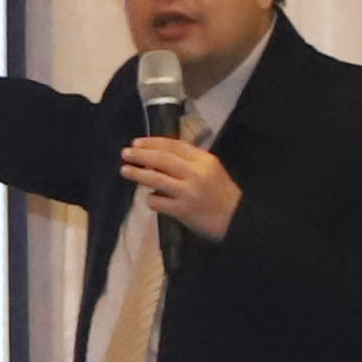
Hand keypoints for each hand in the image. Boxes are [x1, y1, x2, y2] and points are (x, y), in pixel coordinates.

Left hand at [125, 135, 241, 237]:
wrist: (237, 219)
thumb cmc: (222, 193)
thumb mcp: (211, 169)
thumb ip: (190, 161)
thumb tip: (158, 154)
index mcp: (204, 160)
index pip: (174, 145)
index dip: (153, 142)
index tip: (137, 142)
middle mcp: (195, 173)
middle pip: (162, 159)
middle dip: (141, 155)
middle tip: (125, 153)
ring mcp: (188, 192)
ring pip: (156, 179)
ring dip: (138, 174)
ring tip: (125, 170)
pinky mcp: (183, 211)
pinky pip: (158, 202)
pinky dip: (151, 199)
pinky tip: (149, 198)